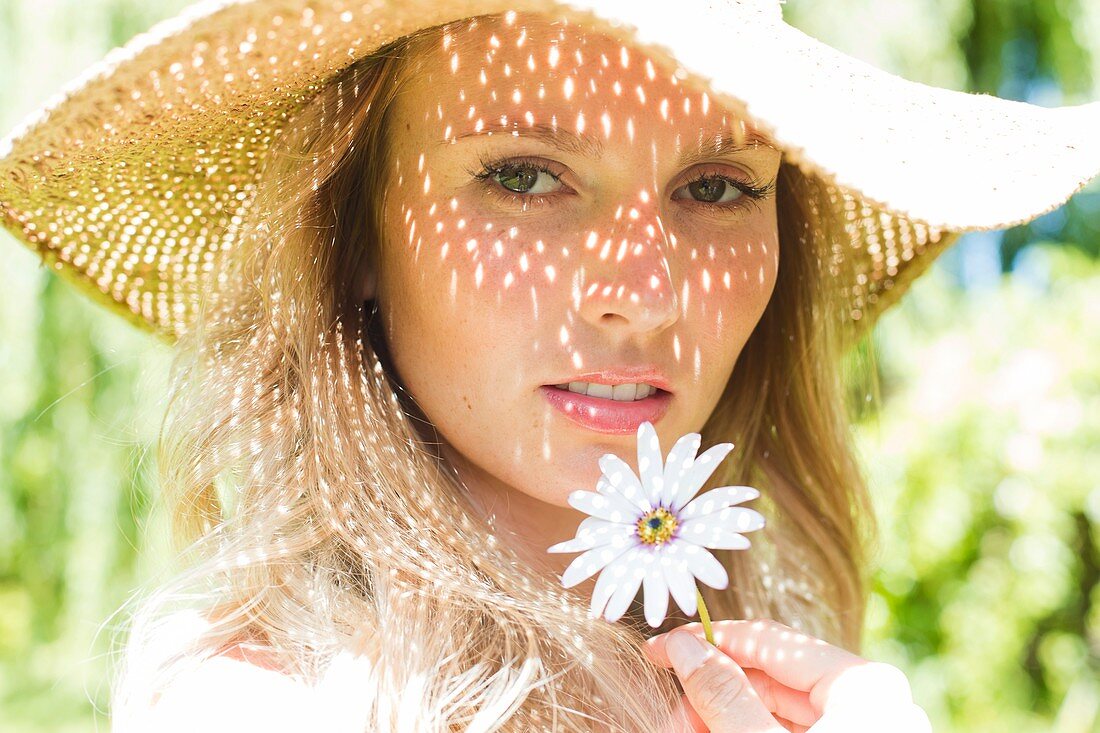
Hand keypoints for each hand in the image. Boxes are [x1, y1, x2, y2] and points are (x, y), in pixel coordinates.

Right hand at [642, 619, 931, 732]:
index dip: (709, 641)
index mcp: (862, 684)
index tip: (660, 650)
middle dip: (714, 695)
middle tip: (669, 717)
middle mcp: (873, 703)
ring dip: (726, 721)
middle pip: (774, 679)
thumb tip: (686, 650)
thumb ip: (723, 696)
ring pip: (780, 714)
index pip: (769, 641)